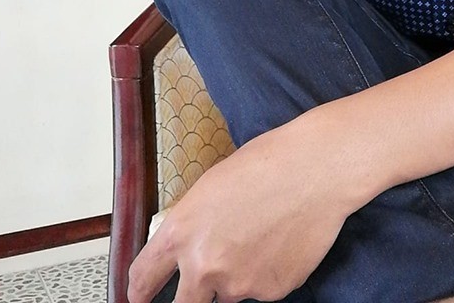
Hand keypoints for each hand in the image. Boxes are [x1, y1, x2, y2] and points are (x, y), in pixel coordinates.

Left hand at [127, 121, 348, 302]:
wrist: (315, 169)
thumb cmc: (266, 164)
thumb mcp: (211, 187)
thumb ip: (193, 224)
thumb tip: (190, 247)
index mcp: (182, 231)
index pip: (143, 277)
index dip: (138, 292)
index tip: (139, 297)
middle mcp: (204, 265)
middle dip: (188, 300)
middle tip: (198, 289)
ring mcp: (239, 284)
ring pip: (230, 292)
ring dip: (238, 274)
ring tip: (262, 233)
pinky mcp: (271, 292)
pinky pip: (262, 288)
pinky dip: (269, 271)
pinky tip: (282, 239)